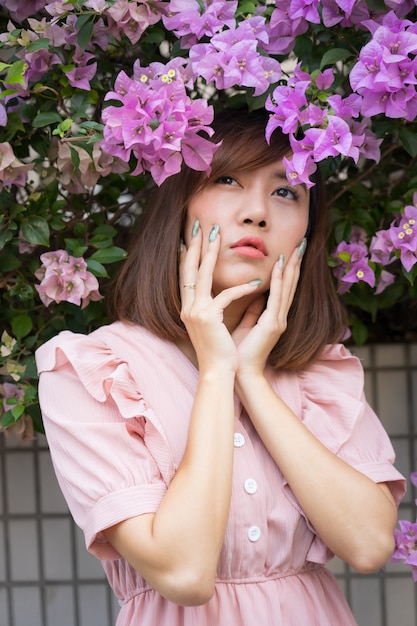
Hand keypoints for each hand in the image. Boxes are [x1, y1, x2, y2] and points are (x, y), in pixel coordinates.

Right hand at [179, 222, 263, 373]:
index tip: (189, 240)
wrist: (218, 372)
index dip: (187, 257)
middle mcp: (188, 307)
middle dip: (194, 246)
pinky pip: (225, 295)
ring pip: (201, 275)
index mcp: (189, 309)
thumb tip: (233, 289)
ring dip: (210, 253)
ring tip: (217, 235)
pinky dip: (241, 288)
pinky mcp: (208, 317)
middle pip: (189, 270)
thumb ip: (222, 306)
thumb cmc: (221, 351)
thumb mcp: (218, 324)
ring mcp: (195, 312)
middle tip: (199, 226)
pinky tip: (257, 281)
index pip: (186, 277)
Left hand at [233, 240, 305, 378]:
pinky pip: (276, 298)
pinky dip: (279, 281)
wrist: (239, 373)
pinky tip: (280, 266)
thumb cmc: (238, 352)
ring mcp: (278, 321)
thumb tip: (253, 294)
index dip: (286, 269)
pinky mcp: (273, 325)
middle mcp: (278, 317)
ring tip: (296, 249)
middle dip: (295, 263)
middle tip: (300, 243)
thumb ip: (253, 310)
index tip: (289, 251)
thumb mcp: (246, 325)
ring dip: (291, 267)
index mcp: (272, 317)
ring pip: (287, 288)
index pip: (282, 288)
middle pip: (289, 284)